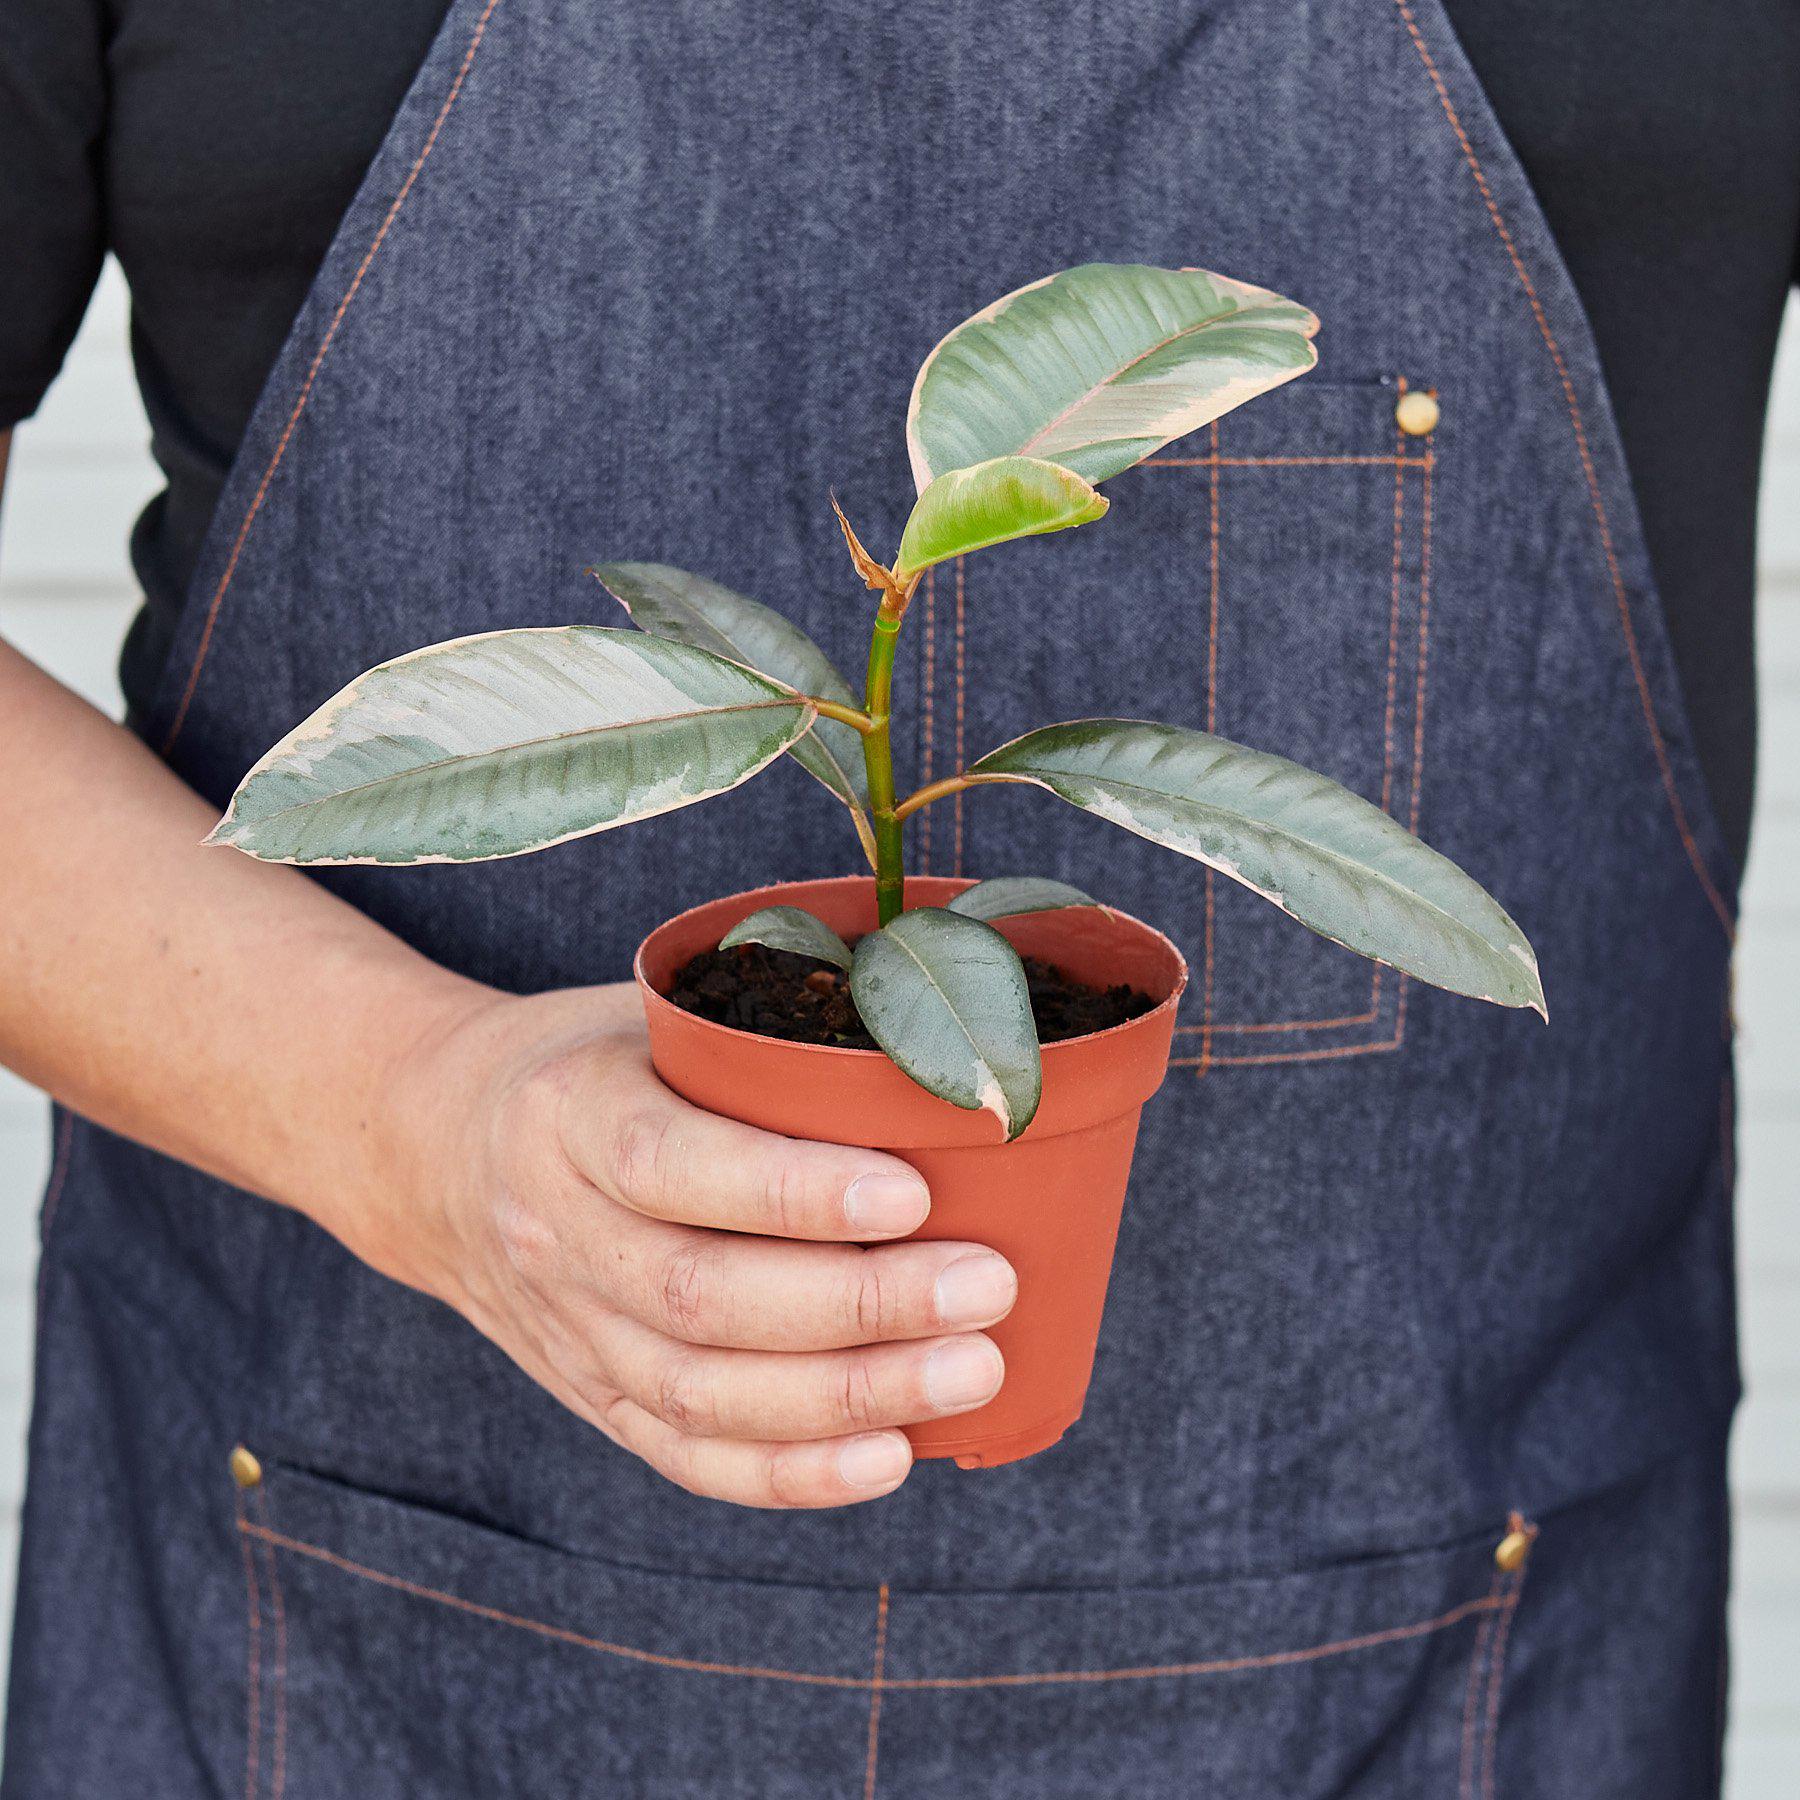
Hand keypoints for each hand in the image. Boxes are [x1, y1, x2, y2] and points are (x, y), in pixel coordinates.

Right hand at [371, 982, 1015, 1508]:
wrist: (435, 1149)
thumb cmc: (591, 1063)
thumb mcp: (649, 1014)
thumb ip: (759, 1037)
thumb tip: (938, 1053)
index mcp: (568, 1112)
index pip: (671, 1164)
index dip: (792, 1192)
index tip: (914, 1194)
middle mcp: (556, 1230)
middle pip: (703, 1295)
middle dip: (860, 1305)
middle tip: (987, 1285)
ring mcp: (568, 1329)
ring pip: (703, 1392)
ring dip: (850, 1396)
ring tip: (972, 1369)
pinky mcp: (592, 1396)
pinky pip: (688, 1457)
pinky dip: (792, 1474)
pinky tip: (892, 1457)